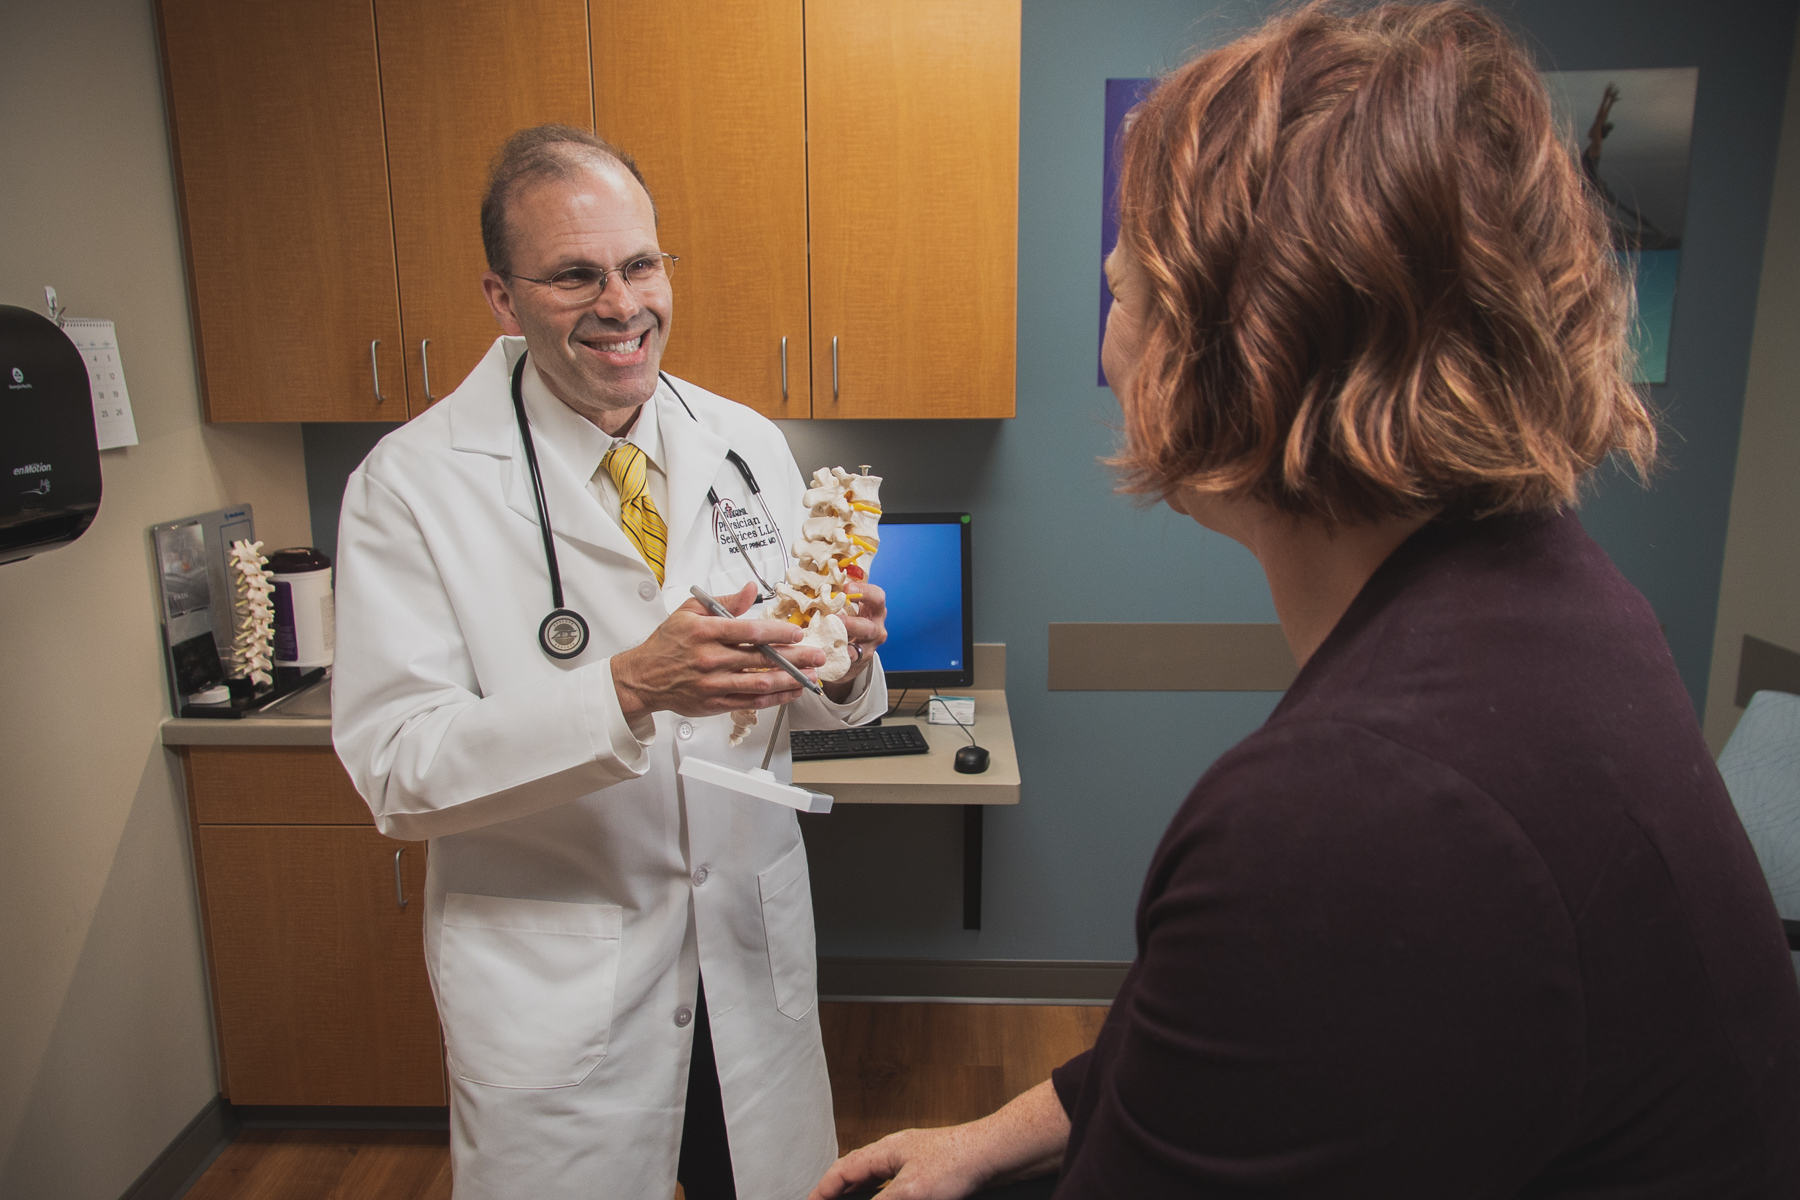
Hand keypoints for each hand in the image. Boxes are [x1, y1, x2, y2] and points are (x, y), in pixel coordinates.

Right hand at [612, 582, 825, 718]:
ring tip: (810, 676)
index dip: (778, 633)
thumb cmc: (667, 643)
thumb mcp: (690, 611)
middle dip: (795, 658)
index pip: (749, 632)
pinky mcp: (715, 703)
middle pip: (761, 659)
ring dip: (789, 681)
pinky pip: (750, 703)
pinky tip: (789, 692)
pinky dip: (774, 699)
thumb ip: (725, 600)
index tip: (796, 634)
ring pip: (759, 684)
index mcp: (706, 632)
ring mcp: (713, 683)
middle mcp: (711, 659)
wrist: (644, 677)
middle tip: (816, 656)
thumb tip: (751, 589)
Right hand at [808, 1125, 990, 1199]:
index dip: (822, 1191)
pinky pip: (892, 1182)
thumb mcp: (909, 1193)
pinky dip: (879, 1193)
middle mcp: (894, 1151)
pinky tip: (885, 1199)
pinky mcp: (928, 1170)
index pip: (841, 1171)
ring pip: (873, 1176)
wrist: (993, 1154)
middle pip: (854, 1171)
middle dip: (836, 1190)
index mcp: (883, 1151)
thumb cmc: (957, 1163)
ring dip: (858, 1192)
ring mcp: (911, 1158)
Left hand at [825, 580, 888, 702]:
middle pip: (870, 626)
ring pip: (861, 648)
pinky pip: (850, 661)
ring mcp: (868, 647)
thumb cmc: (850, 622)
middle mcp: (876, 629)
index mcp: (875, 610)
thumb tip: (821, 582)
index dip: (864, 591)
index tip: (847, 588)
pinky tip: (828, 654)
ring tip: (830, 638)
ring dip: (843, 645)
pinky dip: (838, 657)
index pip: (877, 597)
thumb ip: (842, 597)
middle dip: (853, 623)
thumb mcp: (851, 607)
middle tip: (836, 619)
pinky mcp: (858, 661)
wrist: (852, 650)